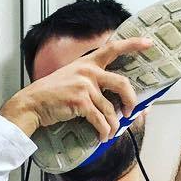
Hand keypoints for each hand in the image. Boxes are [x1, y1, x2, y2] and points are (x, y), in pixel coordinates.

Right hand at [0, 37, 152, 140]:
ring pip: (110, 108)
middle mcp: (88, 72)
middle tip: (130, 112)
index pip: (113, 47)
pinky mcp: (81, 102)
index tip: (148, 43)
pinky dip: (103, 131)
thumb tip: (109, 98)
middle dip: (131, 100)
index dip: (133, 44)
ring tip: (110, 133)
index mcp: (87, 62)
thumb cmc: (50, 94)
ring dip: (113, 124)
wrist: (32, 104)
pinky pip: (100, 119)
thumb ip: (89, 80)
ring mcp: (85, 86)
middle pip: (122, 84)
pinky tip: (102, 137)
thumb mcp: (70, 77)